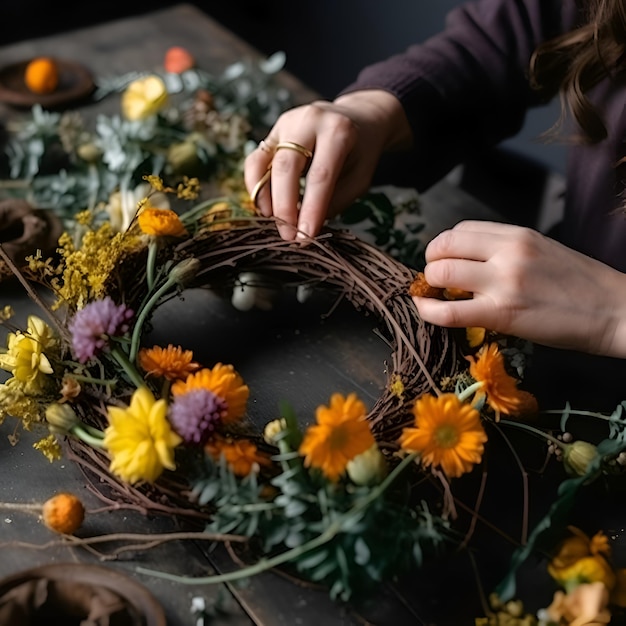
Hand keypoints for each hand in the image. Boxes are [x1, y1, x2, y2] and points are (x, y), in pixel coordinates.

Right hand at [244, 90, 410, 240]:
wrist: (356, 118)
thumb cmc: (360, 153)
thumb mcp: (360, 178)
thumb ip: (335, 201)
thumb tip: (306, 228)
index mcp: (338, 130)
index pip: (320, 175)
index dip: (311, 208)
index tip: (306, 236)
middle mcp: (308, 121)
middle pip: (286, 166)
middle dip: (284, 206)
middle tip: (289, 236)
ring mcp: (285, 124)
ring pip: (262, 162)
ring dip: (264, 197)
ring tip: (274, 222)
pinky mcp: (271, 133)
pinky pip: (255, 161)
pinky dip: (255, 186)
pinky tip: (265, 207)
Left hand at [412, 220, 625, 357]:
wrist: (613, 310)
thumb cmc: (579, 284)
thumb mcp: (541, 250)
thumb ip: (504, 250)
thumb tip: (466, 259)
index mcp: (517, 235)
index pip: (460, 230)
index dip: (443, 247)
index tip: (443, 260)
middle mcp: (508, 252)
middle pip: (443, 247)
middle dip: (431, 264)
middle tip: (435, 279)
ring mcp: (504, 282)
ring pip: (441, 274)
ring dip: (429, 285)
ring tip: (435, 295)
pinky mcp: (503, 314)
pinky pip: (449, 312)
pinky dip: (428, 311)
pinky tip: (426, 310)